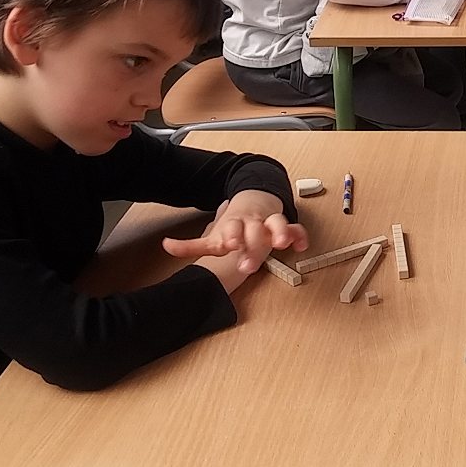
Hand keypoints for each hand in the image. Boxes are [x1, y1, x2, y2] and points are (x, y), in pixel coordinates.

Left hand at [163, 193, 308, 285]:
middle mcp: (253, 223)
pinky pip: (296, 228)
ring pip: (277, 223)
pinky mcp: (286, 228)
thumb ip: (189, 245)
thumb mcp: (211, 238)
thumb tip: (164, 245)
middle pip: (255, 231)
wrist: (255, 202)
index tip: (230, 244)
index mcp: (234, 225)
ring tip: (280, 244)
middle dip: (253, 245)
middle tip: (250, 264)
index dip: (232, 235)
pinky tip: (301, 247)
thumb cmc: (233, 226)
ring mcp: (270, 224)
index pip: (232, 229)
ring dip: (280, 232)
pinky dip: (300, 236)